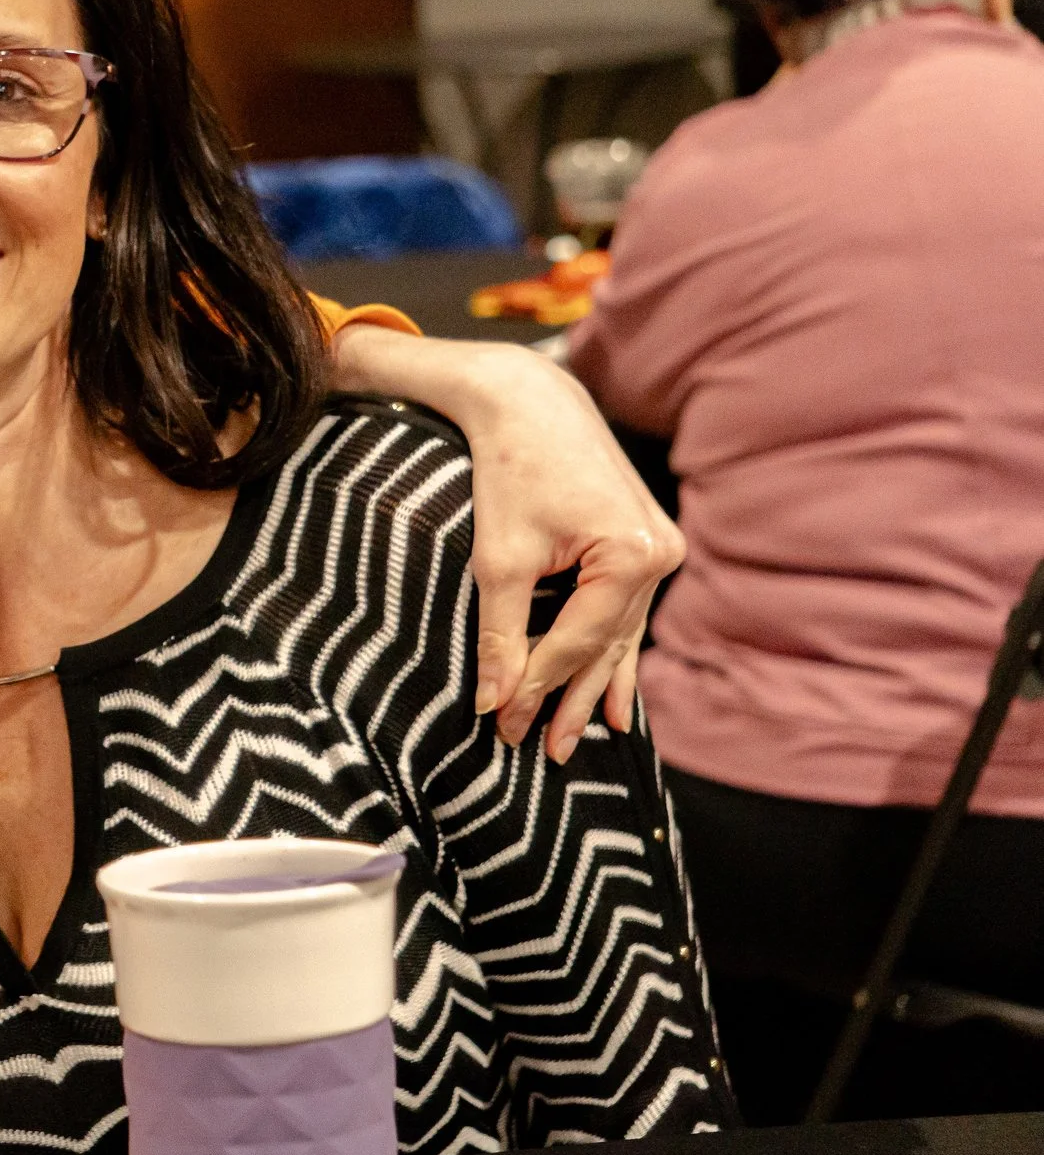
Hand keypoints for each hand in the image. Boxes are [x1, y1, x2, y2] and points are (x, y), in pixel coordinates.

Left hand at [329, 327, 683, 760]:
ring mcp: (662, 548)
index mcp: (631, 556)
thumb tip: (492, 701)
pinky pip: (628, 610)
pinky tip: (619, 699)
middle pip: (607, 645)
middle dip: (573, 699)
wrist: (529, 402)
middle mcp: (660, 555)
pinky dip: (612, 649)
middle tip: (545, 752)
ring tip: (584, 738)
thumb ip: (499, 633)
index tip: (502, 727)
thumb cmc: (508, 471)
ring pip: (620, 632)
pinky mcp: (648, 542)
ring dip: (597, 683)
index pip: (577, 642)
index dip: (536, 688)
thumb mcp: (498, 557)